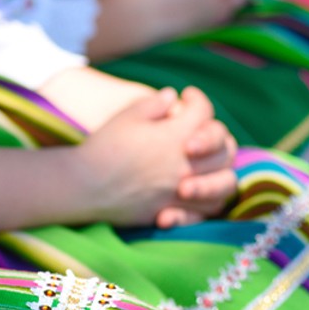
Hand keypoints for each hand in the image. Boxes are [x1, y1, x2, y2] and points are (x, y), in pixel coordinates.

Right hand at [66, 87, 236, 227]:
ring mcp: (180, 190)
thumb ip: (154, 104)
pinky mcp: (170, 210)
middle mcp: (185, 163)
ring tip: (203, 167)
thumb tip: (172, 97)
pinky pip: (204, 212)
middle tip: (198, 134)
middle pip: (225, 148)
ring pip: (224, 184)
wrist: (83, 185)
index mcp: (176, 135)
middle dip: (215, 136)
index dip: (197, 99)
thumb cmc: (103, 148)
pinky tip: (192, 194)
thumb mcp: (127, 116)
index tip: (187, 97)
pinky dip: (205, 203)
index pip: (204, 111)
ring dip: (219, 173)